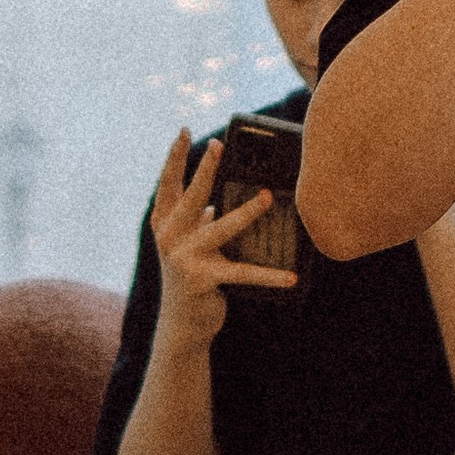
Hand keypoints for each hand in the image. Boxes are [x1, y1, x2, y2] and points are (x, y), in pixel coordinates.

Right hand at [152, 131, 292, 320]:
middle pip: (192, 196)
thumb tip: (224, 195)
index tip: (186, 131)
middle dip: (206, 168)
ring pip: (221, 228)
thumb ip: (200, 218)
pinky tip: (290, 276)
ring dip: (247, 211)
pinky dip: (269, 275)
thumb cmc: (192, 274)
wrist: (182, 323)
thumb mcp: (190, 241)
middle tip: (220, 145)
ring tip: (267, 198)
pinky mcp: (203, 280)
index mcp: (164, 223)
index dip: (175, 156)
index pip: (168, 183)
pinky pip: (243, 273)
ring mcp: (184, 258)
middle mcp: (169, 237)